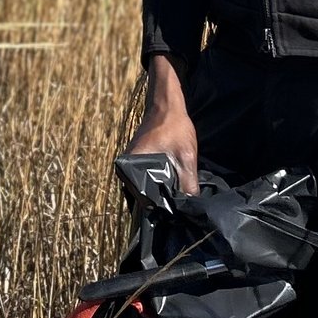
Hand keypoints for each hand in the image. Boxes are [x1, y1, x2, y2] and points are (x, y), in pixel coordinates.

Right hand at [122, 54, 199, 195]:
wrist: (166, 104)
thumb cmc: (174, 126)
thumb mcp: (185, 156)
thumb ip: (188, 183)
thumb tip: (191, 206)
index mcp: (131, 167)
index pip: (144, 199)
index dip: (161, 208)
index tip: (177, 213)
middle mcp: (125, 168)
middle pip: (144, 195)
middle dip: (161, 202)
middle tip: (180, 209)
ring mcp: (129, 164)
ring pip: (145, 188)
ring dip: (160, 194)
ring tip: (177, 200)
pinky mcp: (135, 161)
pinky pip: (145, 179)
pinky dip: (157, 184)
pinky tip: (172, 187)